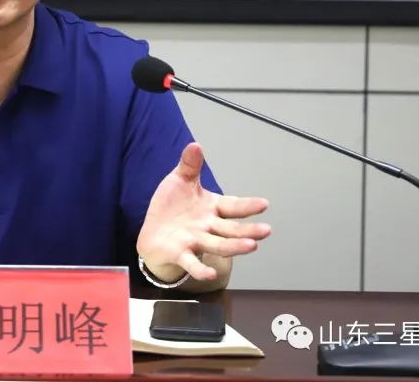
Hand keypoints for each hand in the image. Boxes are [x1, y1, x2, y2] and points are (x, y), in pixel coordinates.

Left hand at [136, 142, 269, 281]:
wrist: (153, 232)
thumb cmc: (171, 207)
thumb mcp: (180, 181)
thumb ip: (189, 166)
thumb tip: (196, 145)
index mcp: (211, 208)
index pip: (232, 206)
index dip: (247, 206)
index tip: (264, 203)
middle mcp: (208, 227)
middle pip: (231, 229)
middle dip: (249, 230)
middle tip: (265, 231)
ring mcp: (196, 241)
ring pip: (218, 245)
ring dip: (234, 247)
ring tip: (251, 246)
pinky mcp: (181, 253)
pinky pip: (192, 262)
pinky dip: (200, 269)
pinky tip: (208, 273)